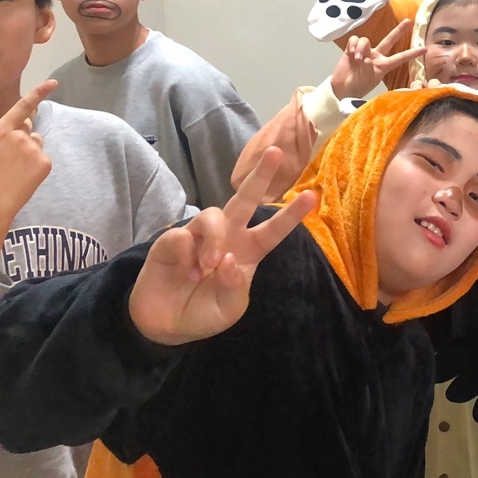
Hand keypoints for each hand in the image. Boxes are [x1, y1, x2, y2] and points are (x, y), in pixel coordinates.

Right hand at [0, 80, 56, 223]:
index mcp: (0, 130)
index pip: (22, 107)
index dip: (39, 93)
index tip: (53, 82)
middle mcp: (19, 137)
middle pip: (26, 127)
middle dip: (20, 135)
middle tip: (6, 156)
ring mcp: (34, 150)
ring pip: (36, 142)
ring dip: (29, 148)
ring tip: (13, 167)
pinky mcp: (44, 164)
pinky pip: (43, 157)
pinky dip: (36, 163)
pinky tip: (22, 175)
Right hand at [128, 148, 318, 344]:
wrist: (165, 325)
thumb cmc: (203, 312)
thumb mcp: (228, 311)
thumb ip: (235, 289)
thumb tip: (231, 259)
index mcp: (247, 252)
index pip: (273, 230)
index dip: (291, 215)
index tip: (312, 196)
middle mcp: (226, 237)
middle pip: (244, 199)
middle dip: (260, 175)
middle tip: (275, 152)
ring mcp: (199, 236)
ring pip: (213, 215)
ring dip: (215, 239)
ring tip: (210, 265)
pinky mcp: (172, 240)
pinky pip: (183, 235)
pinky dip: (188, 253)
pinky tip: (186, 270)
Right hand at [330, 19, 423, 97]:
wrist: (342, 89)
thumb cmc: (358, 87)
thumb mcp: (370, 80)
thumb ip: (370, 67)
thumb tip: (365, 57)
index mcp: (384, 65)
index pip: (401, 58)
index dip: (413, 53)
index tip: (425, 49)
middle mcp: (376, 56)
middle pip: (389, 40)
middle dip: (399, 30)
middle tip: (408, 21)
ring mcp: (365, 51)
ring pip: (366, 40)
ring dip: (361, 48)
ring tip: (357, 59)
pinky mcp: (352, 48)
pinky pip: (355, 40)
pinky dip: (353, 45)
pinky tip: (350, 53)